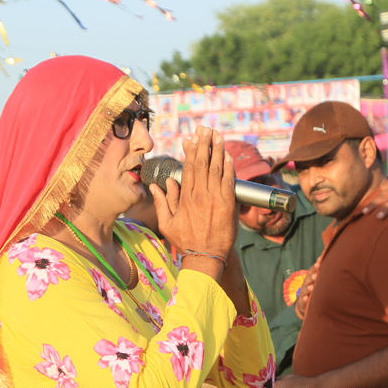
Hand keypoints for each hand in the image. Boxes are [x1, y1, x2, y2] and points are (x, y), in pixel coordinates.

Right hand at [149, 126, 236, 258]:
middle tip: (205, 129)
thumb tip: (158, 185)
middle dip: (204, 144)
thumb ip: (164, 202)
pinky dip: (228, 167)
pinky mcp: (228, 205)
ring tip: (217, 135)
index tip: (192, 138)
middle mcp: (199, 195)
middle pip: (201, 163)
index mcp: (184, 198)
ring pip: (215, 169)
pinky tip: (228, 155)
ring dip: (217, 150)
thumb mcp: (167, 224)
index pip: (188, 168)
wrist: (204, 258)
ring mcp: (214, 199)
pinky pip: (228, 181)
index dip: (191, 151)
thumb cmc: (186, 242)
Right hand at [294, 256, 320, 319]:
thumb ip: (322, 272)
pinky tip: (306, 298)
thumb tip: (329, 259)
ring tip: (312, 287)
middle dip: (311, 277)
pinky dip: (304, 299)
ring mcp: (303, 293)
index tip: (319, 263)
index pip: (311, 271)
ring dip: (308, 288)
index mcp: (310, 278)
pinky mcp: (302, 302)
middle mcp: (306, 285)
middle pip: (308, 280)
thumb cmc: (315, 288)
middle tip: (316, 275)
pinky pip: (302, 301)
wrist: (305, 302)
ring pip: (304, 290)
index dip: (315, 267)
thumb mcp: (317, 280)